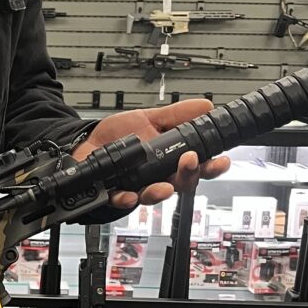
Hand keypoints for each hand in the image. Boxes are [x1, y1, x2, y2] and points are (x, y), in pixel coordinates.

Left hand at [71, 98, 230, 211]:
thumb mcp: (149, 119)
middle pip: (181, 183)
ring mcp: (137, 186)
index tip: (221, 161)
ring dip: (161, 192)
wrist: (86, 141)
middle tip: (191, 161)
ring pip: (155, 195)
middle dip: (190, 174)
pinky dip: (127, 199)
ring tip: (165, 186)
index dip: (212, 166)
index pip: (197, 166)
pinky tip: (129, 195)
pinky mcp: (115, 193)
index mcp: (169, 160)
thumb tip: (205, 106)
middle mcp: (157, 176)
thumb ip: (176, 115)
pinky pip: (124, 201)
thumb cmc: (117, 135)